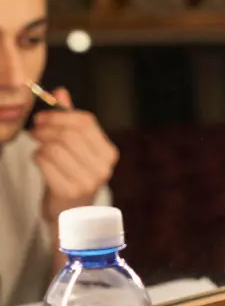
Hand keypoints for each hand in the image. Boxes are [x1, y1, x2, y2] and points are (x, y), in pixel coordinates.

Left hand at [31, 88, 117, 222]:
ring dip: (40, 144)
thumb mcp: (76, 148)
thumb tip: (61, 92)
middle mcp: (103, 167)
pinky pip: (45, 162)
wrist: (71, 213)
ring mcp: (88, 181)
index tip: (44, 118)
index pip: (86, 122)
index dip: (60, 115)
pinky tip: (39, 161)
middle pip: (69, 133)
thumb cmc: (72, 175)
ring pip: (55, 147)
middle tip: (35, 130)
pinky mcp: (69, 191)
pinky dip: (37, 158)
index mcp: (109, 153)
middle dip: (46, 128)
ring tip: (38, 147)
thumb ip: (70, 121)